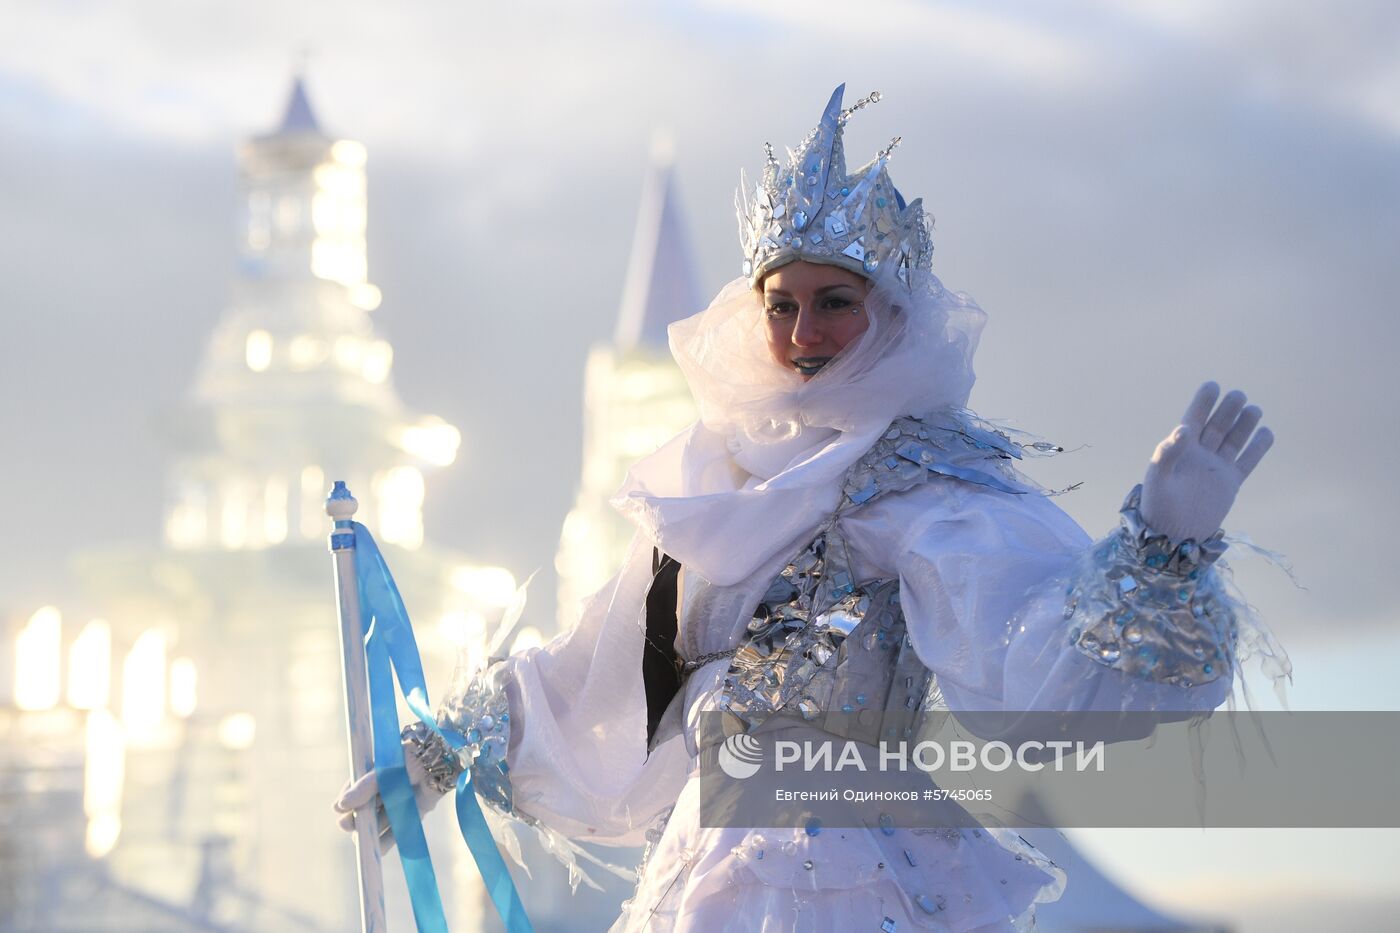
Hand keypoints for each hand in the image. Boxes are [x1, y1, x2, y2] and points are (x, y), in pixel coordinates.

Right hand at [332, 740, 449, 854]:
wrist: (441, 761)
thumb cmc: (410, 759)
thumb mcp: (385, 770)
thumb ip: (365, 787)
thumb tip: (341, 806)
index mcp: (370, 779)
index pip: (349, 795)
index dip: (344, 803)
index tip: (341, 808)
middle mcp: (379, 795)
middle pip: (357, 815)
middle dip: (352, 821)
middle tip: (349, 823)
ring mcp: (392, 807)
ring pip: (373, 827)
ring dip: (370, 830)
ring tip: (373, 825)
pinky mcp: (407, 817)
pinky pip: (392, 836)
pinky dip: (384, 843)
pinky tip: (376, 849)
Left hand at [1139, 381, 1273, 542]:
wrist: (1172, 534)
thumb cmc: (1158, 505)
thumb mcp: (1157, 476)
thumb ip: (1168, 451)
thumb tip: (1186, 428)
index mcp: (1180, 449)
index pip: (1194, 418)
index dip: (1203, 402)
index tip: (1213, 385)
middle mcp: (1200, 454)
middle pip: (1218, 426)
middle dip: (1228, 409)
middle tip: (1238, 396)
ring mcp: (1217, 467)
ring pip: (1234, 440)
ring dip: (1244, 424)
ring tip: (1253, 409)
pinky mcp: (1230, 482)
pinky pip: (1247, 461)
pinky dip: (1257, 448)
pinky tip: (1266, 433)